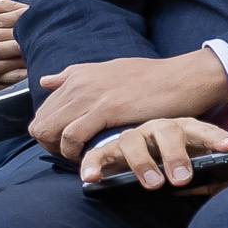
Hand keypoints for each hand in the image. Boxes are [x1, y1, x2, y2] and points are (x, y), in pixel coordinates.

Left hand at [32, 51, 227, 160]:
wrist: (187, 77)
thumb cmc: (156, 78)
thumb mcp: (112, 69)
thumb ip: (77, 75)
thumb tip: (47, 80)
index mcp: (79, 75)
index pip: (43, 110)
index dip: (52, 133)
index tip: (70, 145)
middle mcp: (79, 83)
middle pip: (40, 123)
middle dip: (51, 145)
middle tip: (75, 155)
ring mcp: (90, 95)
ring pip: (48, 131)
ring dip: (60, 151)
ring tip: (83, 158)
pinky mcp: (105, 109)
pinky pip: (71, 137)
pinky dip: (75, 153)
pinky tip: (92, 157)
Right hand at [77, 117, 227, 191]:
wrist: (142, 162)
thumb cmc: (175, 166)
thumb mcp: (199, 172)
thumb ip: (217, 175)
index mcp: (183, 130)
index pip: (203, 130)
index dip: (217, 138)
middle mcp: (156, 130)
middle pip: (167, 131)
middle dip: (176, 154)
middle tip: (183, 179)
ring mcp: (131, 138)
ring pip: (133, 140)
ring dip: (142, 162)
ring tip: (153, 184)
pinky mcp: (106, 152)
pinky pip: (96, 155)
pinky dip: (92, 166)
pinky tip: (92, 180)